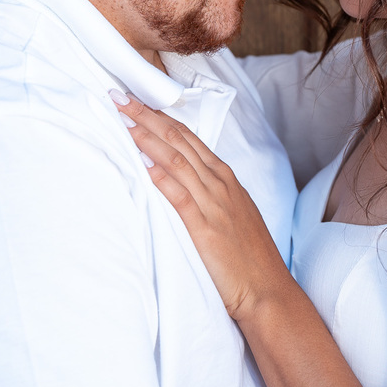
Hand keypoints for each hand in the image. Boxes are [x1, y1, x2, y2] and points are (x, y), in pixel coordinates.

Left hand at [111, 92, 292, 322]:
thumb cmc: (248, 255)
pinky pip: (180, 195)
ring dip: (147, 137)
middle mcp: (219, 183)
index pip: (187, 136)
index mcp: (224, 177)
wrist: (267, 289)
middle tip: (120, 97)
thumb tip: (178, 177)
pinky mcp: (205, 227)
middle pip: (178, 139)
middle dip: (147, 116)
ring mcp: (214, 203)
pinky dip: (161, 176)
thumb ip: (208, 192)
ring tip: (123, 120)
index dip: (159, 115)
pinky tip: (143, 163)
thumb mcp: (232, 212)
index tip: (135, 101)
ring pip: (177, 159)